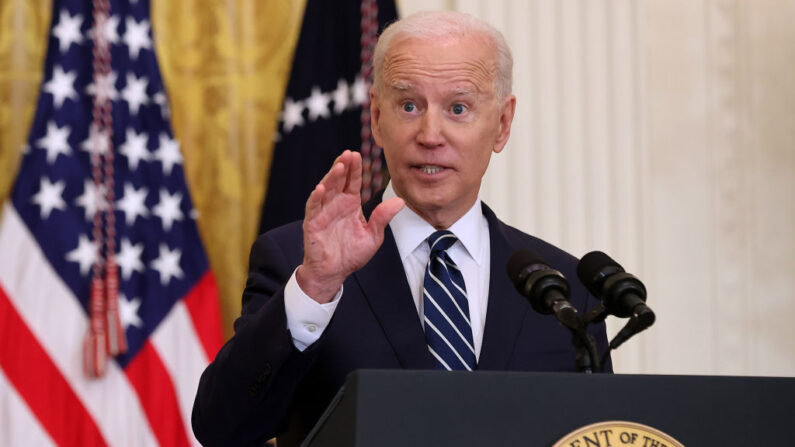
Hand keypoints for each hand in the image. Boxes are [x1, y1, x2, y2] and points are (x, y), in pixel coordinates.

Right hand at [296, 150, 403, 302]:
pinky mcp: (312, 223)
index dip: (355, 169)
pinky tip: (320, 188)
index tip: (358, 155)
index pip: (353, 182)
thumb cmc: (351, 254)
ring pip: (325, 190)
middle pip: (338, 181)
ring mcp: (323, 212)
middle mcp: (336, 205)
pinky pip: (313, 208)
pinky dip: (316, 198)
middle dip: (343, 167)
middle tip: (349, 154)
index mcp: (350, 205)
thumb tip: (400, 201)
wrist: (335, 273)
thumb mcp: (373, 236)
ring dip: (331, 177)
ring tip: (339, 166)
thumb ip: (383, 218)